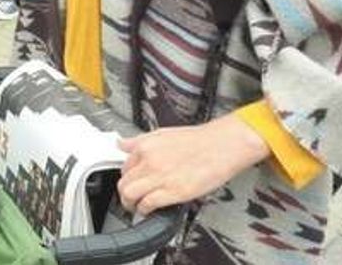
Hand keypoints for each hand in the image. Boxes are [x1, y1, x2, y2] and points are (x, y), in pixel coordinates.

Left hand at [116, 113, 270, 215]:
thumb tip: (122, 144)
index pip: (123, 167)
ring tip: (136, 207)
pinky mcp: (174, 191)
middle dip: (124, 194)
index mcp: (145, 146)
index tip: (130, 183)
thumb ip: (139, 141)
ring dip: (130, 204)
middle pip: (123, 183)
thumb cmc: (199, 140)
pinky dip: (144, 210)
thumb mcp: (162, 134)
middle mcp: (149, 161)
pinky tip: (149, 210)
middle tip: (129, 199)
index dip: (126, 178)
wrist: (223, 145)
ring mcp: (161, 176)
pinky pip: (148, 204)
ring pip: (129, 194)